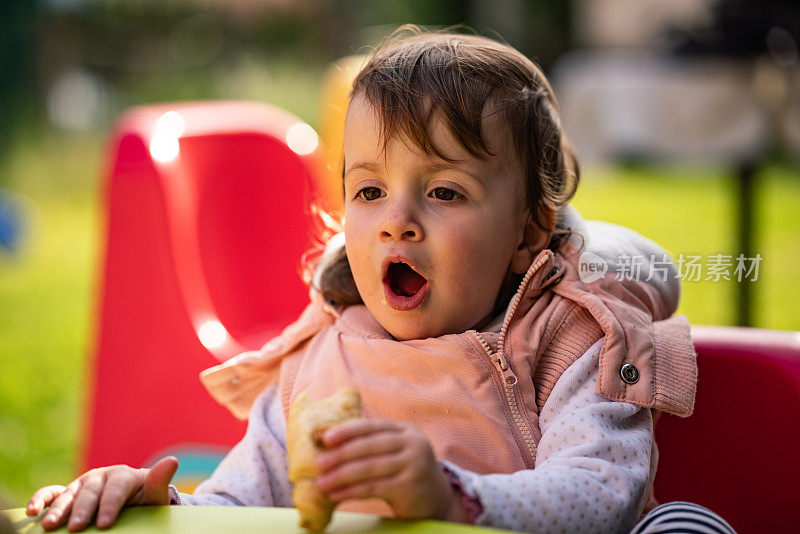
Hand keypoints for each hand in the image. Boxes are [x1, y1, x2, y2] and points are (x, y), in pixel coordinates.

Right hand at [25, 456, 178, 531]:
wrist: (134, 499)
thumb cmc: (146, 499)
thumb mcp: (155, 494)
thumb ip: (159, 481)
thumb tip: (172, 461)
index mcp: (124, 475)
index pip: (117, 489)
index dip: (110, 506)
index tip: (104, 524)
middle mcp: (102, 476)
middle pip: (91, 493)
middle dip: (83, 511)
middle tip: (76, 528)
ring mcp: (84, 484)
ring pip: (70, 494)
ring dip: (59, 509)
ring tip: (51, 525)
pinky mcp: (70, 491)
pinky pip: (53, 493)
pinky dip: (42, 499)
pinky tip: (33, 511)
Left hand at [314, 419, 468, 521]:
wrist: (437, 498)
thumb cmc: (405, 472)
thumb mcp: (396, 451)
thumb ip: (372, 444)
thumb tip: (328, 443)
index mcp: (405, 430)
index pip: (372, 426)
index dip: (347, 430)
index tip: (325, 437)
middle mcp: (412, 443)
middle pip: (369, 446)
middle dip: (340, 454)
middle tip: (319, 463)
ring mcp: (413, 465)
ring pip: (369, 468)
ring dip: (341, 476)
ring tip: (321, 483)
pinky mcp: (409, 487)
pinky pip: (373, 488)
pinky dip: (351, 492)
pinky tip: (336, 495)